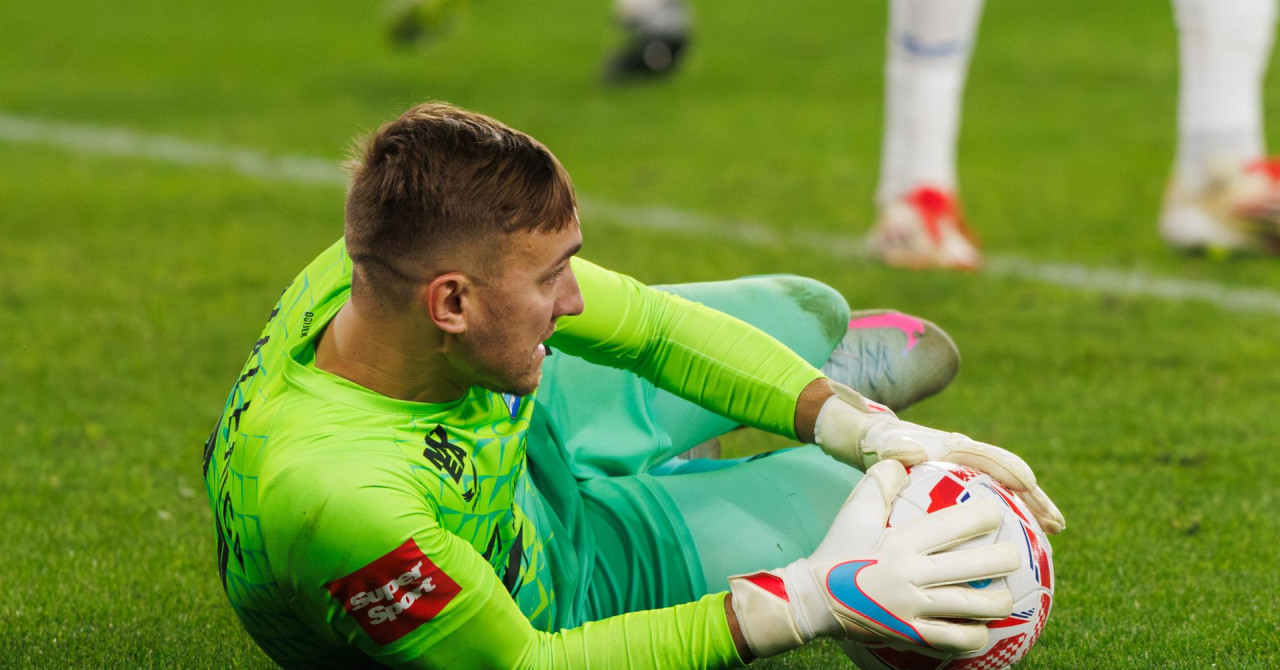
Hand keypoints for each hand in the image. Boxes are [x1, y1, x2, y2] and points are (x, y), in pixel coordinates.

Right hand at [728, 460, 1020, 658]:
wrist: (814, 600)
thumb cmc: (839, 549)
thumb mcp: (855, 510)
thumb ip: (881, 479)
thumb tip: (907, 458)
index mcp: (902, 541)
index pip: (957, 523)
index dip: (986, 516)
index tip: (996, 513)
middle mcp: (912, 575)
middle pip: (979, 565)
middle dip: (1006, 557)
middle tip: (1011, 554)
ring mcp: (914, 609)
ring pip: (976, 606)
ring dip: (998, 599)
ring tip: (1003, 594)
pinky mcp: (913, 636)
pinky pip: (957, 640)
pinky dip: (977, 636)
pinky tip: (983, 629)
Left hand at [813, 381, 1064, 534]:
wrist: (879, 441)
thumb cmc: (881, 445)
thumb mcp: (885, 444)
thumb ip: (895, 448)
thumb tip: (908, 451)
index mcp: (955, 446)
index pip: (989, 457)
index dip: (1010, 470)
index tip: (1029, 486)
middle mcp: (972, 457)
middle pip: (1011, 477)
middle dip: (1035, 499)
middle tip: (1057, 524)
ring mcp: (973, 472)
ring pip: (1009, 493)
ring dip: (1031, 512)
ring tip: (1054, 536)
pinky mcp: (969, 487)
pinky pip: (994, 505)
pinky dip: (1010, 523)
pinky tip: (1021, 550)